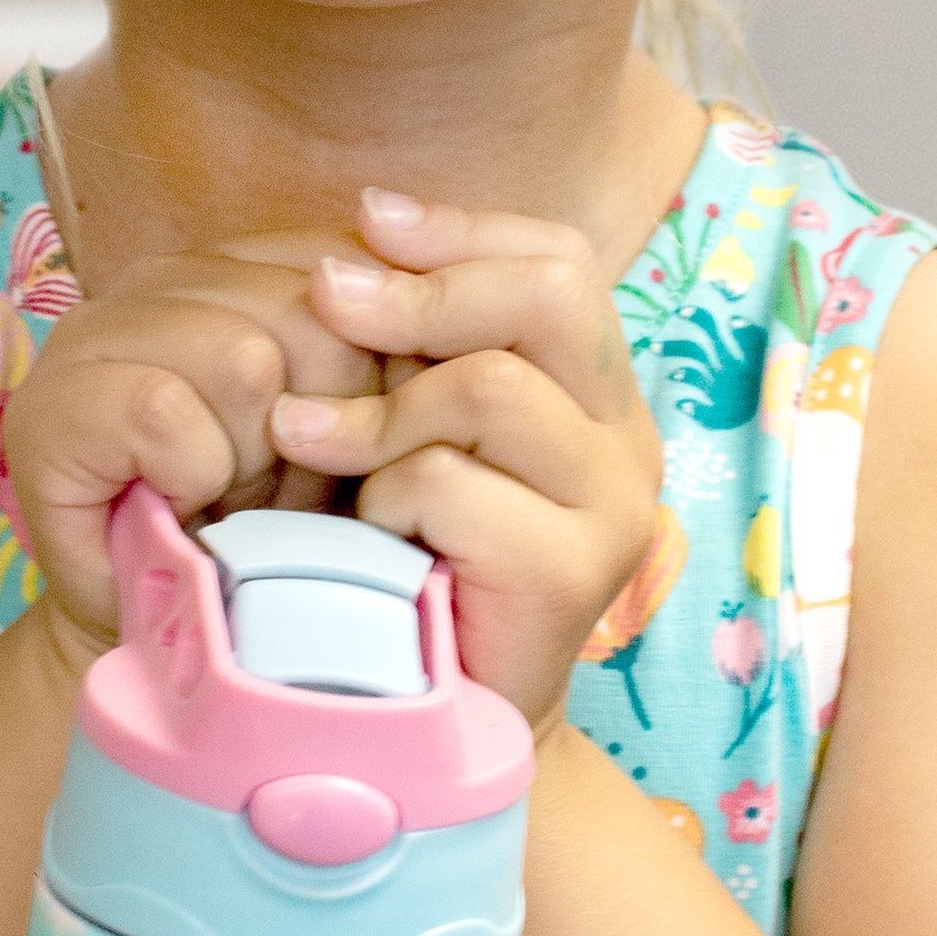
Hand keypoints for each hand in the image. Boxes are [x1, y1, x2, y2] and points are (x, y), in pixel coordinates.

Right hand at [0, 234, 377, 667]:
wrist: (172, 637)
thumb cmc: (277, 530)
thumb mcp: (357, 432)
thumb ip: (395, 358)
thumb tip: (453, 328)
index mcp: (247, 265)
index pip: (358, 266)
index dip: (383, 371)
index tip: (359, 447)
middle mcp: (167, 274)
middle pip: (315, 315)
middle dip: (327, 429)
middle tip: (290, 490)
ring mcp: (99, 328)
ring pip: (242, 360)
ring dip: (257, 461)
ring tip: (237, 500)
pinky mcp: (53, 403)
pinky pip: (166, 415)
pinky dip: (192, 478)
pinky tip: (180, 504)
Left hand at [265, 188, 665, 730]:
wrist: (441, 717)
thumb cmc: (409, 561)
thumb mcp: (411, 431)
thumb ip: (413, 348)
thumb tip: (356, 239)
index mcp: (595, 391)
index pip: (559, 261)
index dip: (464, 228)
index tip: (368, 218)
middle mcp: (627, 439)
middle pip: (549, 295)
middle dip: (422, 288)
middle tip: (325, 295)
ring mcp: (614, 506)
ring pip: (489, 388)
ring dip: (380, 410)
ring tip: (309, 443)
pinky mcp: (575, 572)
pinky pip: (452, 486)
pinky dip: (385, 500)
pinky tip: (369, 539)